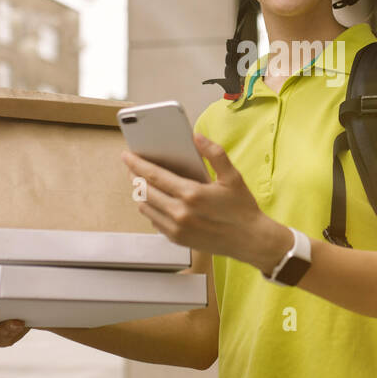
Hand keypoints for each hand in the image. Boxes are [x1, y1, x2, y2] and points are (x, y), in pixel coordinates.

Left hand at [121, 132, 289, 272]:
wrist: (249, 240)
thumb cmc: (242, 209)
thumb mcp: (232, 176)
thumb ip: (214, 153)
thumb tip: (197, 137)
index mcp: (191, 194)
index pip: (154, 176)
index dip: (136, 164)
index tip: (126, 156)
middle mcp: (179, 213)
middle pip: (144, 191)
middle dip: (134, 176)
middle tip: (132, 167)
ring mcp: (176, 228)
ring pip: (145, 207)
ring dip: (141, 193)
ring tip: (143, 183)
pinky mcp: (177, 239)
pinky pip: (154, 221)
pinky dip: (151, 208)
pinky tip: (157, 201)